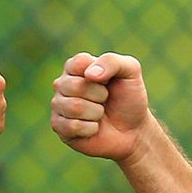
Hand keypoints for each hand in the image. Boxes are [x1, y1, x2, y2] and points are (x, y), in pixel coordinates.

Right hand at [51, 51, 152, 165]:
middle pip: (75, 86)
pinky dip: (91, 129)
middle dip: (100, 95)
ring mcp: (59, 105)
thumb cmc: (129, 98)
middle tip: (106, 99)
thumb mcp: (130, 71)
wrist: (132, 131)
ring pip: (74, 107)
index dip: (100, 74)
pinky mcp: (59, 127)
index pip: (79, 63)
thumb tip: (89, 75)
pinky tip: (94, 128)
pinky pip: (72, 126)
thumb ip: (112, 62)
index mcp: (76, 66)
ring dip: (96, 113)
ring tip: (100, 114)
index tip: (108, 81)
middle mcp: (63, 83)